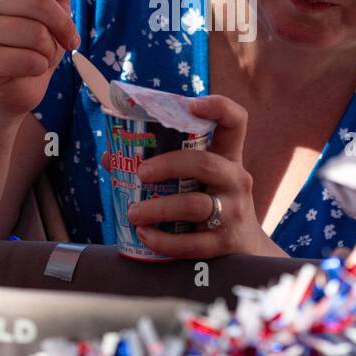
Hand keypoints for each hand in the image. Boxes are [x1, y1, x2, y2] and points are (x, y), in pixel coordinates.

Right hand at [0, 0, 90, 118]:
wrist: (15, 84)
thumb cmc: (34, 41)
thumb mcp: (51, 6)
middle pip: (39, 2)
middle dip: (63, 24)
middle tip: (71, 39)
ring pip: (36, 33)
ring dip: (50, 49)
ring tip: (42, 54)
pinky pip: (30, 60)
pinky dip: (40, 67)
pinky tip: (30, 68)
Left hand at [125, 95, 285, 258]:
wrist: (246, 251)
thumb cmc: (213, 205)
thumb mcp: (199, 182)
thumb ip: (163, 168)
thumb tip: (110, 158)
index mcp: (228, 158)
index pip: (236, 122)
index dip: (219, 107)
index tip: (192, 104)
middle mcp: (235, 180)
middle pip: (205, 163)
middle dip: (168, 165)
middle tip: (140, 172)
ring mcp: (233, 212)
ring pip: (194, 205)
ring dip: (158, 208)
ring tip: (133, 213)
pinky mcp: (224, 242)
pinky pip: (191, 243)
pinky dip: (163, 240)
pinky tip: (145, 235)